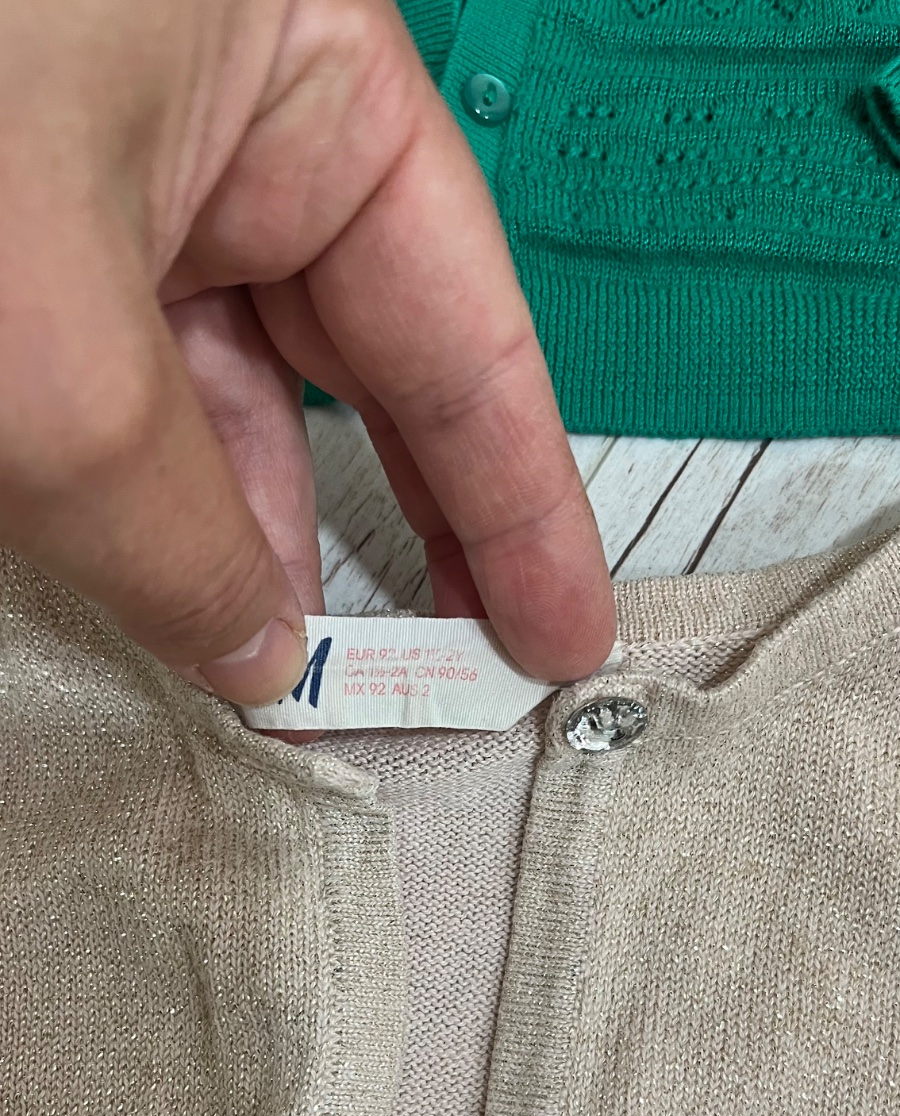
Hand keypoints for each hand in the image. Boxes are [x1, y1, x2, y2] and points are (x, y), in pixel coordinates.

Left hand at [0, 0, 614, 704]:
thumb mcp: (50, 343)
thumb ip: (176, 521)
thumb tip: (255, 650)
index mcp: (293, 62)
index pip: (460, 318)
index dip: (524, 492)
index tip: (561, 625)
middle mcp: (214, 110)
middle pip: (359, 364)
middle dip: (408, 530)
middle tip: (463, 671)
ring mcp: (108, 170)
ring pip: (223, 396)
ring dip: (257, 540)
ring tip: (307, 671)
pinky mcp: (25, 233)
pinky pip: (124, 392)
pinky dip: (153, 505)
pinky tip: (193, 597)